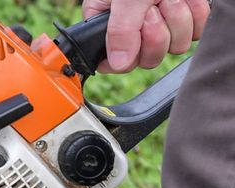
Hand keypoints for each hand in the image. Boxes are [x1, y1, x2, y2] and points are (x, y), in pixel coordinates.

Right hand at [83, 0, 209, 72]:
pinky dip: (195, 13)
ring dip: (177, 18)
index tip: (135, 31)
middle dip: (156, 32)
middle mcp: (133, 28)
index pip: (114, 61)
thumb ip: (120, 30)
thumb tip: (117, 64)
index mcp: (106, 23)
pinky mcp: (186, 20)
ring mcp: (162, 25)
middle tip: (154, 7)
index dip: (128, 53)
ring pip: (174, 46)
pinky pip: (196, 32)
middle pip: (147, 58)